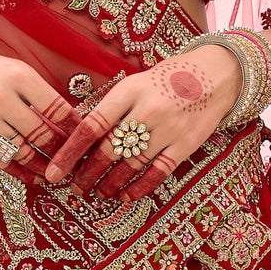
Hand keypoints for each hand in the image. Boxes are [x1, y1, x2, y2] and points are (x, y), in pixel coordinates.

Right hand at [0, 37, 79, 175]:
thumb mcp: (9, 66)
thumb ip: (33, 90)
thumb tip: (65, 118)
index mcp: (17, 75)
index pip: (56, 108)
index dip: (74, 128)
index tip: (86, 139)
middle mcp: (0, 97)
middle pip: (41, 133)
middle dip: (61, 151)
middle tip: (74, 162)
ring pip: (21, 150)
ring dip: (41, 165)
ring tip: (54, 173)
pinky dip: (18, 170)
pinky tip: (30, 176)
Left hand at [42, 45, 241, 200]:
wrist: (216, 73)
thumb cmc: (168, 78)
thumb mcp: (136, 82)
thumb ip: (112, 107)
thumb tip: (77, 135)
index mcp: (129, 90)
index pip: (91, 126)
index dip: (70, 152)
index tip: (54, 172)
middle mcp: (148, 108)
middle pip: (108, 150)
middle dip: (87, 174)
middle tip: (75, 188)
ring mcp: (169, 128)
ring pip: (131, 165)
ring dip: (109, 184)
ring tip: (98, 193)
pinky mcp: (187, 143)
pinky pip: (158, 172)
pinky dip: (138, 188)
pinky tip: (124, 196)